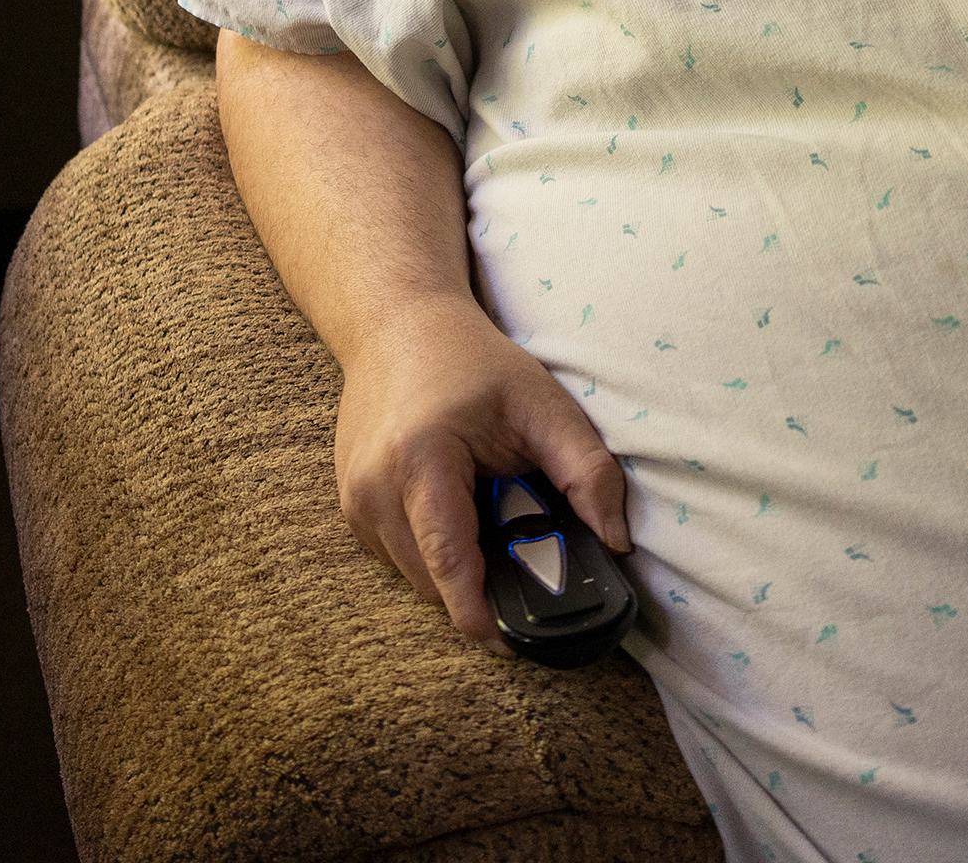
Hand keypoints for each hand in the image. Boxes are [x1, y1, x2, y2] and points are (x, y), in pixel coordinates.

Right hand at [331, 293, 630, 647]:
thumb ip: (587, 470)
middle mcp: (373, 486)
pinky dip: (434, 553)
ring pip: (414, 577)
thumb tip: (617, 543)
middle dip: (482, 590)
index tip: (513, 644)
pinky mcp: (350, 508)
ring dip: (458, 573)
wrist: (396, 324)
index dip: (480, 612)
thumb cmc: (471, 361)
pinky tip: (461, 516)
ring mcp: (353, 500)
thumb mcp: (542, 402)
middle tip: (531, 573)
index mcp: (420, 458)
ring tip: (495, 530)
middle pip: (433, 579)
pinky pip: (399, 558)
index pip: (448, 559)